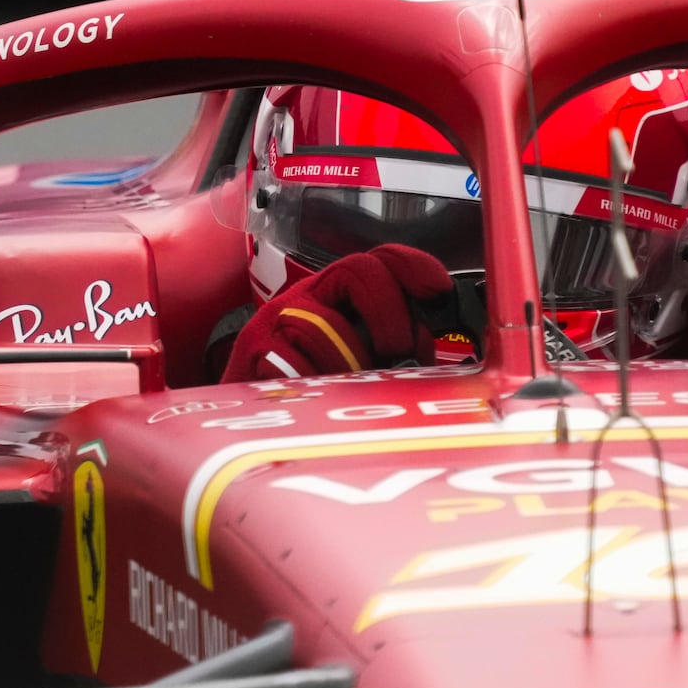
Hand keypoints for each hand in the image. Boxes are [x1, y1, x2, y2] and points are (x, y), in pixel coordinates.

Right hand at [222, 245, 455, 380]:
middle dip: (390, 316)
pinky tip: (321, 400)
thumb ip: (393, 348)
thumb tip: (433, 346)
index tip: (440, 294)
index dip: (416, 268)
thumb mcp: (358, 365)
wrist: (247, 428)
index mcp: (337, 294)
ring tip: (357, 392)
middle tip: (398, 356)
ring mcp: (276, 321)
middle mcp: (306, 297)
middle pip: (358, 271)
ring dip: (352, 362)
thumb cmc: (310, 395)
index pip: (382, 259)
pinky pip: (292, 360)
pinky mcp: (252, 352)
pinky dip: (314, 381)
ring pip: (327, 322)